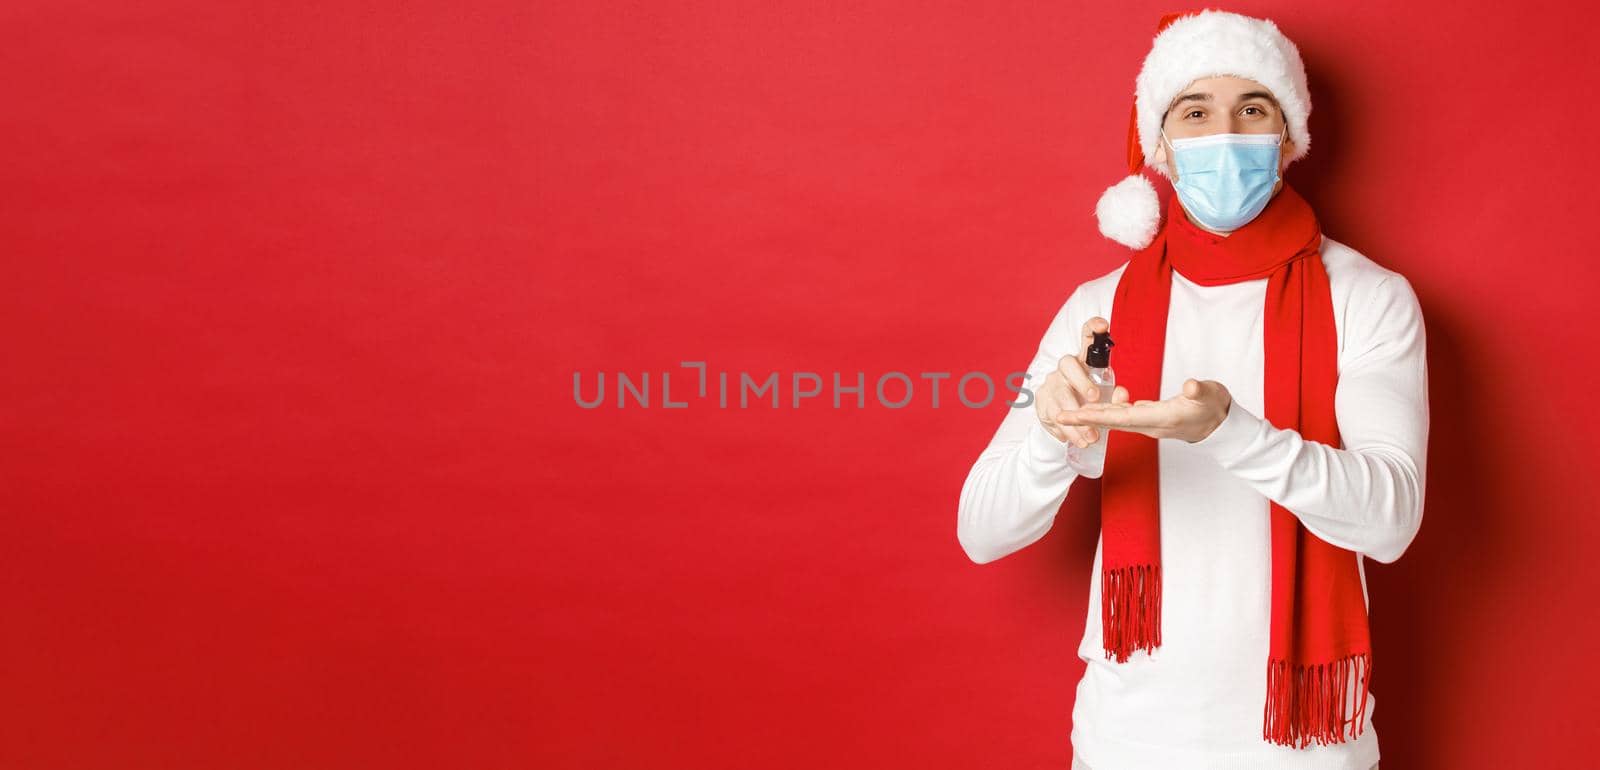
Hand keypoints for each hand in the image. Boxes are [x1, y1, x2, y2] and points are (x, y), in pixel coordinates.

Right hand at [1034, 315, 1112, 447]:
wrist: (1063, 416)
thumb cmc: (1088, 400)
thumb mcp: (1105, 397)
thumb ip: (1115, 394)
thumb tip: (1122, 395)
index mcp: (1083, 360)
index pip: (1086, 337)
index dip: (1093, 328)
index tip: (1103, 325)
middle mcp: (1064, 368)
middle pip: (1068, 365)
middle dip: (1082, 382)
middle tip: (1095, 400)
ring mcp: (1050, 384)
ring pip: (1059, 396)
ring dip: (1075, 418)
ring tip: (1090, 437)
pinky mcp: (1040, 402)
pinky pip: (1049, 415)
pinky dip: (1062, 430)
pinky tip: (1071, 439)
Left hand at [1054, 378, 1233, 443]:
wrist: (1221, 425)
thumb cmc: (1214, 407)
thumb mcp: (1210, 395)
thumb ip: (1200, 391)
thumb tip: (1191, 385)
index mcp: (1160, 417)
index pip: (1123, 417)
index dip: (1098, 415)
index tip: (1077, 414)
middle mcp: (1149, 424)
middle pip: (1112, 421)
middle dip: (1084, 419)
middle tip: (1059, 416)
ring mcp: (1148, 423)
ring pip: (1114, 420)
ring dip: (1091, 416)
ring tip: (1068, 413)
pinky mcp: (1149, 418)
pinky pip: (1121, 417)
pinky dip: (1105, 413)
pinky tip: (1094, 406)